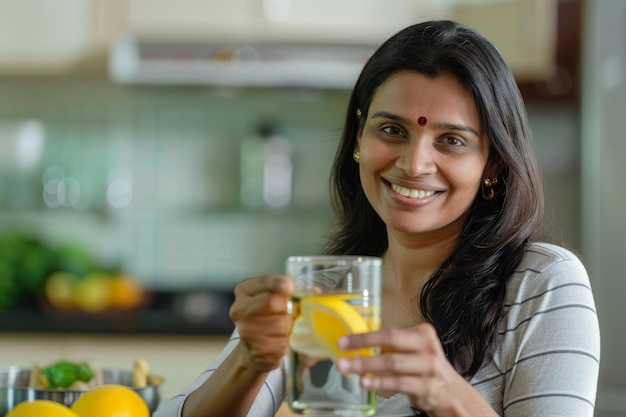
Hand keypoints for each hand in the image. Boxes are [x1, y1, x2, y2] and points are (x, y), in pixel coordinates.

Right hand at [229, 275, 293, 373]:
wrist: (254, 349)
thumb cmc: (269, 319)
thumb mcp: (276, 299)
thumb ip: (292, 292)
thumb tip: (314, 293)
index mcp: (245, 290)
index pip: (263, 282)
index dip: (277, 283)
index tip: (289, 287)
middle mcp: (240, 308)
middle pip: (272, 302)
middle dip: (287, 308)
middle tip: (290, 313)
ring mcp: (246, 330)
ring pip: (279, 323)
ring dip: (289, 326)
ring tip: (284, 328)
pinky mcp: (255, 348)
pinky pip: (281, 342)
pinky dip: (286, 342)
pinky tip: (280, 340)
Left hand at [335, 324, 462, 414]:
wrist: (450, 392)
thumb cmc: (425, 368)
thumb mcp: (414, 351)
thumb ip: (393, 346)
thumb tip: (358, 345)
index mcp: (422, 334)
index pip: (389, 332)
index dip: (364, 336)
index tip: (344, 341)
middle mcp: (427, 347)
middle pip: (391, 341)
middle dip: (363, 345)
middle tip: (342, 352)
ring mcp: (428, 367)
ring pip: (392, 363)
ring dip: (366, 366)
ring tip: (348, 368)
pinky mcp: (427, 386)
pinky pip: (399, 383)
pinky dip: (380, 382)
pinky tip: (366, 382)